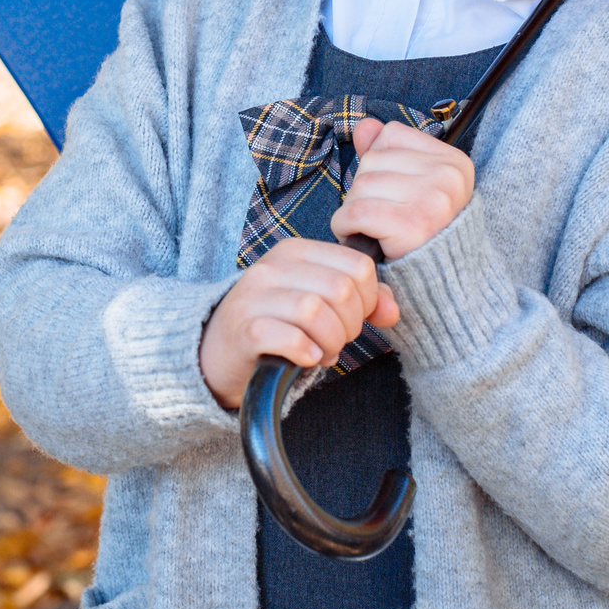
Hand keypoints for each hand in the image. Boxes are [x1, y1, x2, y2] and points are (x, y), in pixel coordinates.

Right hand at [199, 237, 398, 408]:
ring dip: (330, 342)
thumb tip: (391, 310)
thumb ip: (359, 300)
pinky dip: (306, 353)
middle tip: (335, 341)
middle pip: (342, 291)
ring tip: (321, 351)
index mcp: (295, 251)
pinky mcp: (244, 329)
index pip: (358, 266)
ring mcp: (254, 296)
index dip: (368, 300)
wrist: (216, 352)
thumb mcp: (317, 301)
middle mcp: (273, 267)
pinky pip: (291, 338)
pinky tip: (304, 358)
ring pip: (317, 312)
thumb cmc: (274, 324)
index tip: (352, 319)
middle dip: (349, 326)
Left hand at [329, 117, 472, 260]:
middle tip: (382, 216)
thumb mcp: (412, 186)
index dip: (381, 164)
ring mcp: (433, 201)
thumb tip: (364, 126)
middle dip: (364, 190)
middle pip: (372, 161)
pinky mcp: (412, 227)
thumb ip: (388, 151)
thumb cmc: (422, 233)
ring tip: (374, 228)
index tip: (396, 192)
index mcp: (454, 162)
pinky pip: (355, 212)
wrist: (441, 283)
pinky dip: (346, 226)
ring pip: (360, 185)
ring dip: (353, 210)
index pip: (391, 135)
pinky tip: (360, 236)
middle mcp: (448, 178)